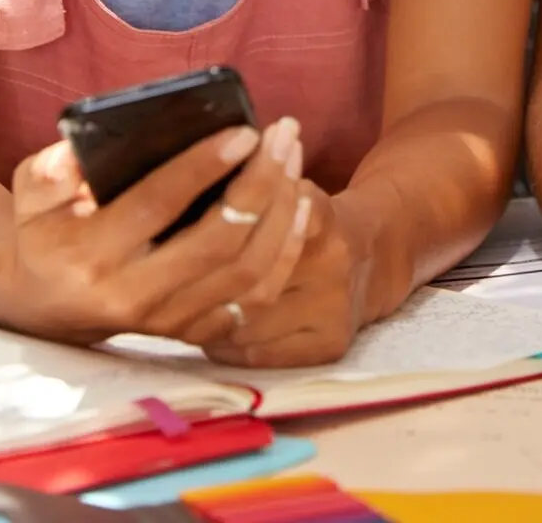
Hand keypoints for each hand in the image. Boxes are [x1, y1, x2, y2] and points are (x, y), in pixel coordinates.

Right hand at [9, 118, 311, 345]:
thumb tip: (79, 155)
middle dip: (262, 182)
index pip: (157, 206)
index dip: (203, 166)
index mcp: (91, 256)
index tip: (245, 131)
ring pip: (247, 272)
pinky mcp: (194, 332)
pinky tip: (301, 203)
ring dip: (283, 210)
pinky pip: (256, 299)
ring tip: (293, 155)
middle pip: (218, 241)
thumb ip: (49, 172)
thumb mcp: (33, 195)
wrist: (50, 303)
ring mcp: (168, 322)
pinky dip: (287, 251)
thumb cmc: (49, 231)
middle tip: (284, 132)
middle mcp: (133, 296)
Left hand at [200, 183, 368, 366]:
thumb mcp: (294, 189)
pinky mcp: (332, 344)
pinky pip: (260, 355)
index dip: (218, 241)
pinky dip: (227, 347)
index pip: (258, 235)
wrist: (374, 257)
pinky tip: (212, 333)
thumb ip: (254, 191)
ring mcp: (336, 309)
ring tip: (182, 309)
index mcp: (322, 217)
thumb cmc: (313, 220)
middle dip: (202, 286)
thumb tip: (187, 187)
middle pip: (247, 282)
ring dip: (207, 320)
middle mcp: (333, 263)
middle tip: (168, 284)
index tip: (182, 243)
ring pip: (248, 324)